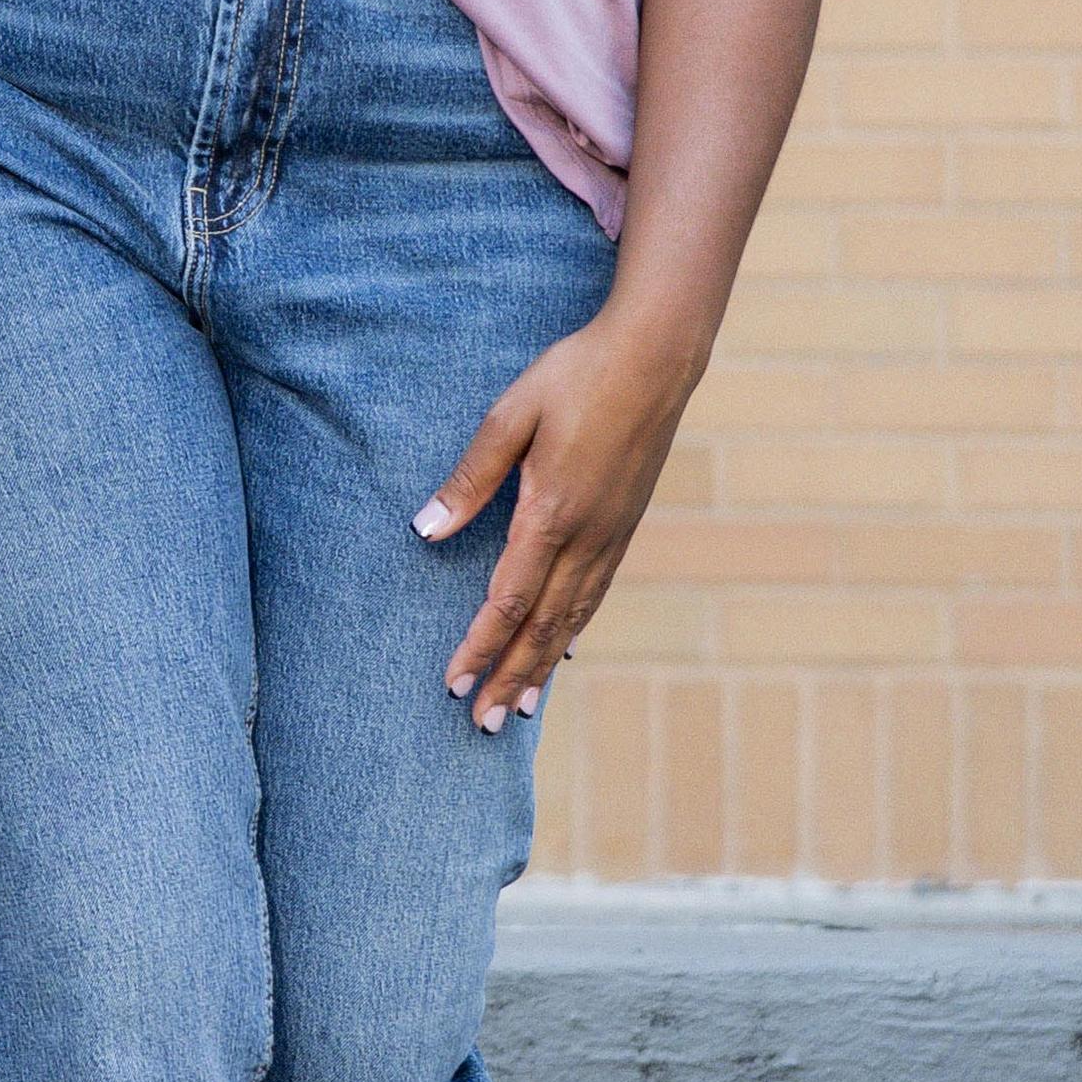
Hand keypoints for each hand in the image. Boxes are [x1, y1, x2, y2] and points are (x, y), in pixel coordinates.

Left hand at [416, 313, 703, 729]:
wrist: (656, 355)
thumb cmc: (577, 374)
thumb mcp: (510, 415)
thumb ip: (471, 478)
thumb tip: (425, 530)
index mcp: (550, 513)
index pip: (507, 601)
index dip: (478, 648)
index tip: (453, 684)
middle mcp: (586, 537)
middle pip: (541, 627)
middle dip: (507, 678)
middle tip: (480, 725)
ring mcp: (612, 535)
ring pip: (573, 619)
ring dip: (540, 667)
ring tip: (518, 709)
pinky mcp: (626, 526)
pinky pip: (596, 594)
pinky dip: (574, 631)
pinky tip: (562, 649)